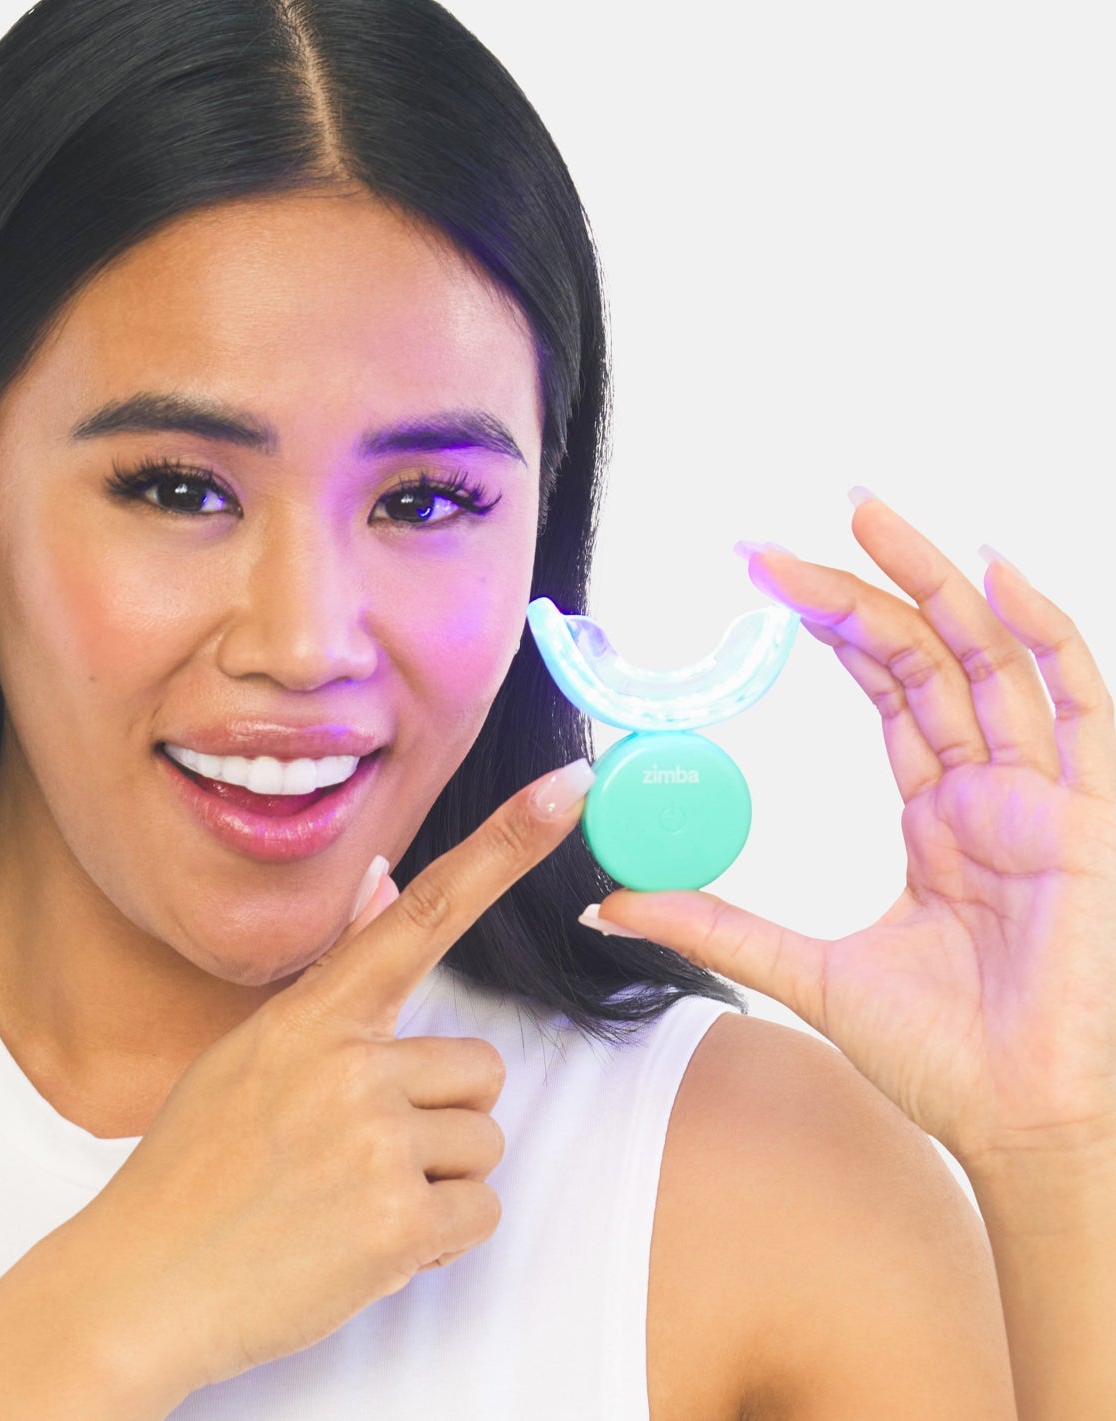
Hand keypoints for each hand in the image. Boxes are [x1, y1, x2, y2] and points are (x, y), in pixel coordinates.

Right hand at [70, 758, 591, 1403]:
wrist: (143, 1283)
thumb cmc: (197, 1163)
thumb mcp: (252, 1050)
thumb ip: (334, 976)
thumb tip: (384, 885)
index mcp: (315, 1014)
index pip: (427, 910)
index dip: (507, 844)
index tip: (569, 787)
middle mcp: (352, 1063)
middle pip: (481, 1069)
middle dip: (439, 1117)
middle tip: (357, 1154)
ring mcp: (375, 1141)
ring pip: (485, 1142)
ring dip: (437, 1179)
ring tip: (352, 1199)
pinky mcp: (396, 1222)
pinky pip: (479, 1215)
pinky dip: (438, 1240)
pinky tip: (366, 1244)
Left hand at [588, 491, 1115, 1171]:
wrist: (1017, 1122)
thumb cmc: (939, 1055)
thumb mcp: (801, 968)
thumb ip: (713, 924)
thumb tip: (608, 901)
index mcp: (936, 812)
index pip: (884, 686)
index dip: (825, 625)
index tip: (754, 580)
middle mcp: (988, 786)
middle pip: (924, 652)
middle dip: (853, 585)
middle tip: (771, 540)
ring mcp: (1040, 795)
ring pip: (989, 655)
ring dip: (930, 579)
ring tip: (864, 510)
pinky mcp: (1087, 819)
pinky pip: (1080, 705)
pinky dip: (1043, 632)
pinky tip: (993, 569)